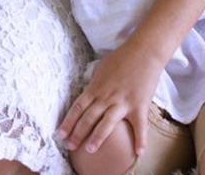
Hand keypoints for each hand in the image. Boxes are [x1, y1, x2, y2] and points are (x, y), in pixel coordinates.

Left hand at [58, 41, 159, 157]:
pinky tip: (138, 153)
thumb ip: (93, 83)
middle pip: (88, 118)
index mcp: (95, 88)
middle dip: (77, 133)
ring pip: (106, 123)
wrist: (144, 52)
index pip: (77, 107)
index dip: (68, 122)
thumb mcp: (100, 68)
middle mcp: (106, 97)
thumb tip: (87, 92)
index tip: (60, 134)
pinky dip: (140, 139)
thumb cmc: (121, 58)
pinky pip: (139, 126)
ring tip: (89, 150)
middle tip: (69, 146)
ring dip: (97, 138)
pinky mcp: (139, 106)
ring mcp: (123, 102)